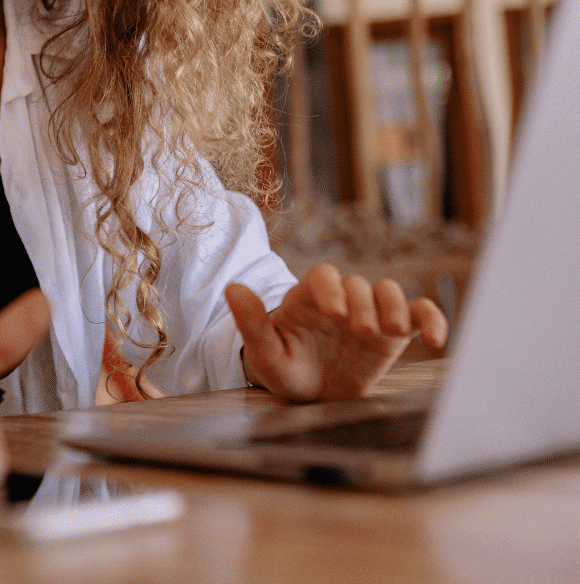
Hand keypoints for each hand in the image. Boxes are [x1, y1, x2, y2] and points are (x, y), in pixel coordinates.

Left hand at [224, 263, 447, 401]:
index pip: (322, 276)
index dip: (331, 289)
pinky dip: (432, 319)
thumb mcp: (265, 352)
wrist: (311, 394)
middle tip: (361, 332)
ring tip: (395, 331)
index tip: (334, 314)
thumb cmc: (285, 369)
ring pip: (389, 291)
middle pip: (359, 284)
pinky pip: (419, 314)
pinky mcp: (394, 333)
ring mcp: (370, 313)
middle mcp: (342, 298)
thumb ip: (252, 322)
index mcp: (309, 297)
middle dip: (362, 304)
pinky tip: (437, 341)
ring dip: (396, 306)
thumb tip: (232, 288)